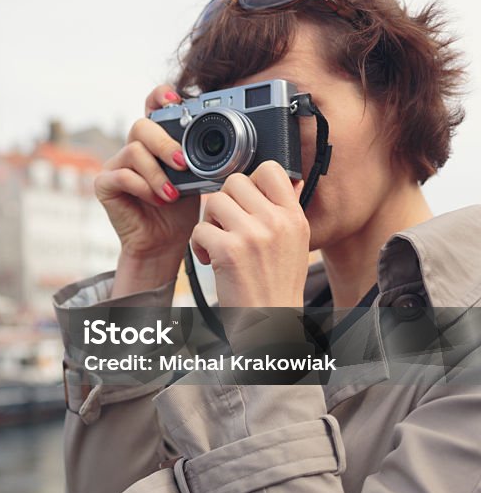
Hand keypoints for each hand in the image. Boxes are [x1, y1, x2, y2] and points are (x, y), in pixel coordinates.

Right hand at [96, 85, 199, 294]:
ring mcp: (116, 164)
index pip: (153, 107)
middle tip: (183, 163)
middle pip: (142, 126)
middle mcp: (134, 147)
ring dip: (157, 173)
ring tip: (173, 193)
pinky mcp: (104, 184)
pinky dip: (143, 187)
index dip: (160, 96)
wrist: (163, 243)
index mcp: (156, 141)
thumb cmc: (180, 211)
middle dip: (164, 143)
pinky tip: (158, 199)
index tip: (176, 98)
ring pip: (134, 151)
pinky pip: (121, 175)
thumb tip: (226, 144)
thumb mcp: (196, 179)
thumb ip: (198, 157)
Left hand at [190, 161, 309, 307]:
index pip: (271, 169)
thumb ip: (286, 211)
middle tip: (227, 226)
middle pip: (235, 182)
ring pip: (214, 202)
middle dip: (224, 203)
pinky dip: (198, 245)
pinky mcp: (228, 251)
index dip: (251, 180)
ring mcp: (252, 235)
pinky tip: (211, 260)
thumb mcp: (296, 244)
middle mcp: (276, 222)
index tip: (245, 202)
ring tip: (219, 243)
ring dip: (210, 222)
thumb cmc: (278, 285)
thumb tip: (289, 180)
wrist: (271, 323)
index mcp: (294, 217)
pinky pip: (199, 229)